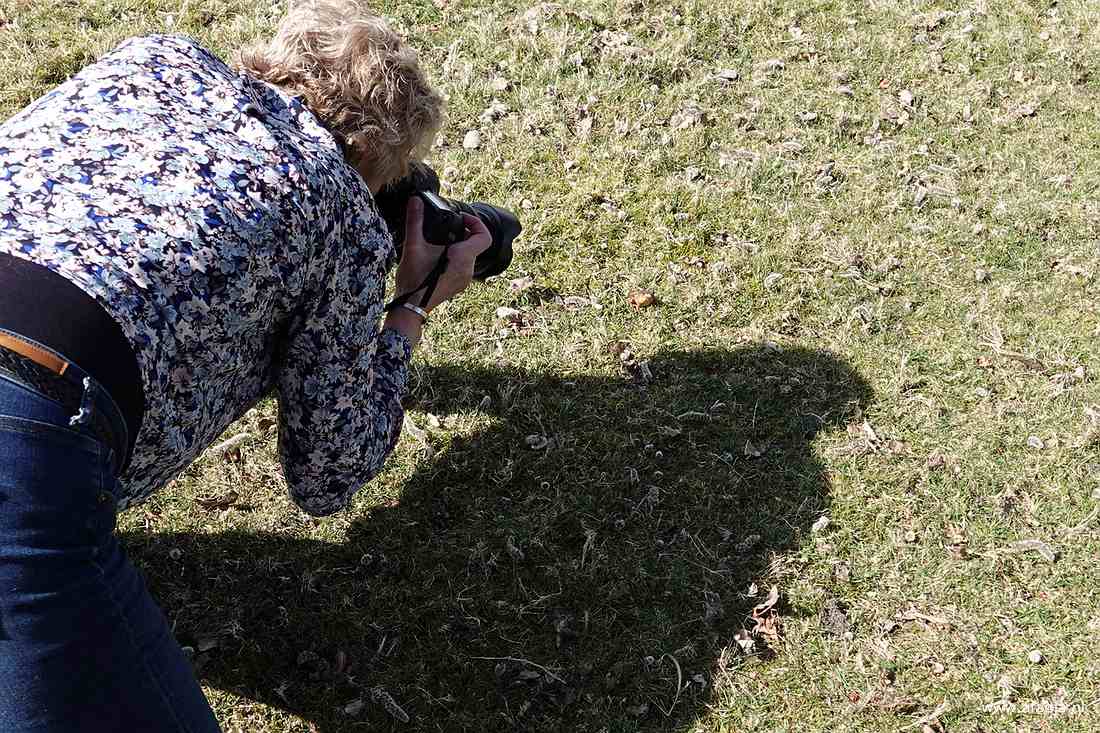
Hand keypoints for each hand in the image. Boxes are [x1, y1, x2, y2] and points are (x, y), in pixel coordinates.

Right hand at [392, 196, 491, 312]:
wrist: (410, 307)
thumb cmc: (413, 279)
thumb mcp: (413, 247)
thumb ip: (415, 221)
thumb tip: (415, 201)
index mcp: (462, 257)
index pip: (484, 236)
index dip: (476, 223)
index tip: (461, 218)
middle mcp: (468, 269)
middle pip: (475, 244)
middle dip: (462, 233)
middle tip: (446, 228)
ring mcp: (465, 279)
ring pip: (469, 255)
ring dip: (458, 246)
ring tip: (440, 243)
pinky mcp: (459, 285)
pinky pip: (463, 266)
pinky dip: (455, 258)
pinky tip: (438, 258)